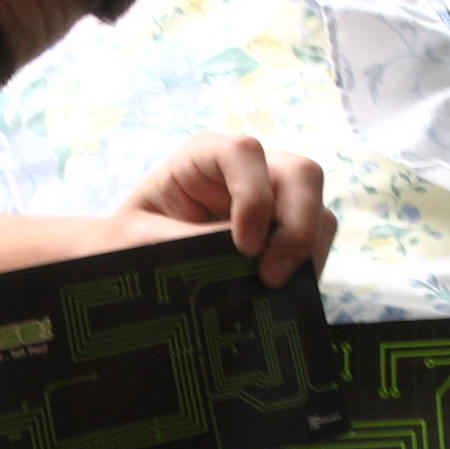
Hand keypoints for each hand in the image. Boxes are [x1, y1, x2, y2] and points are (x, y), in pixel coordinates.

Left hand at [116, 133, 336, 286]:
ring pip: (319, 210)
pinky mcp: (286, 233)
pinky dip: (306, 270)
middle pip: (302, 174)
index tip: (242, 247)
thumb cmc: (130, 241)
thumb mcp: (141, 240)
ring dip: (306, 253)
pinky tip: (281, 297)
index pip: (244, 152)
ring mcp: (275, 199)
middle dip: (297, 226)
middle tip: (270, 278)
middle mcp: (250, 169)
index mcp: (206, 155)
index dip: (252, 195)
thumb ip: (185, 242)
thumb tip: (240, 259)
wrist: (136, 265)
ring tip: (275, 292)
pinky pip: (317, 244)